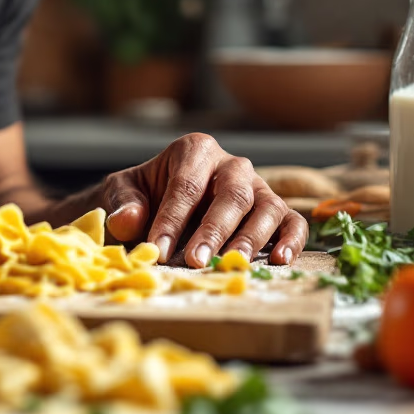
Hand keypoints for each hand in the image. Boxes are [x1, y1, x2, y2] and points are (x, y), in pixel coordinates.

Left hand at [98, 133, 306, 267]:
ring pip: (266, 207)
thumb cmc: (143, 197)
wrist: (157, 206)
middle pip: (232, 194)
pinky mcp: (274, 211)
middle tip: (195, 261)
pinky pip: (291, 221)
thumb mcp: (121, 192)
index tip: (158, 250)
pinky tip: (280, 260)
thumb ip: (123, 202)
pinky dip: (291, 239)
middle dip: (214, 230)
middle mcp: (232, 165)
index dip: (172, 219)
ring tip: (233, 264)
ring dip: (251, 238)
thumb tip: (129, 220)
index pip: (187, 185)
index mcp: (195, 150)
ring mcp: (257, 188)